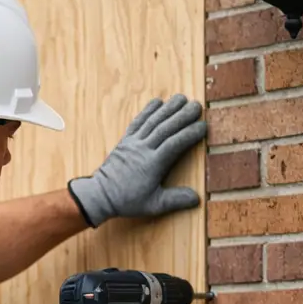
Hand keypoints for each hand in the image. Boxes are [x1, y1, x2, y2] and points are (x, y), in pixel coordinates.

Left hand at [68, 94, 206, 227]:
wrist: (99, 195)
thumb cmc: (127, 201)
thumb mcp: (153, 205)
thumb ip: (175, 200)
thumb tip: (196, 199)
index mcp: (152, 164)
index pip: (174, 144)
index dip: (189, 134)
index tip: (203, 126)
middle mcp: (143, 149)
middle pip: (165, 128)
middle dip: (182, 115)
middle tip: (197, 105)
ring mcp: (133, 143)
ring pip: (152, 121)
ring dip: (167, 108)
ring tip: (181, 98)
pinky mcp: (125, 140)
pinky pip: (137, 122)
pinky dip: (147, 111)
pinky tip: (157, 102)